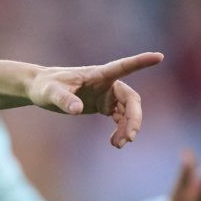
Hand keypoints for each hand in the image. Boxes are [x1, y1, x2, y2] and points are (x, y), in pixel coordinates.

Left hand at [23, 53, 164, 146]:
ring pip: (128, 111)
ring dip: (127, 127)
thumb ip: (64, 99)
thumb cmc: (45, 86)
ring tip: (118, 144)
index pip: (123, 66)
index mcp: (98, 74)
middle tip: (129, 137)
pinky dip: (121, 130)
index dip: (141, 62)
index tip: (159, 56)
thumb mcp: (50, 92)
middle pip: (131, 99)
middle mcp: (107, 83)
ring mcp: (107, 95)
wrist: (40, 90)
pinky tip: (114, 142)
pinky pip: (120, 118)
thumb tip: (77, 110)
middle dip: (134, 118)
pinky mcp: (104, 105)